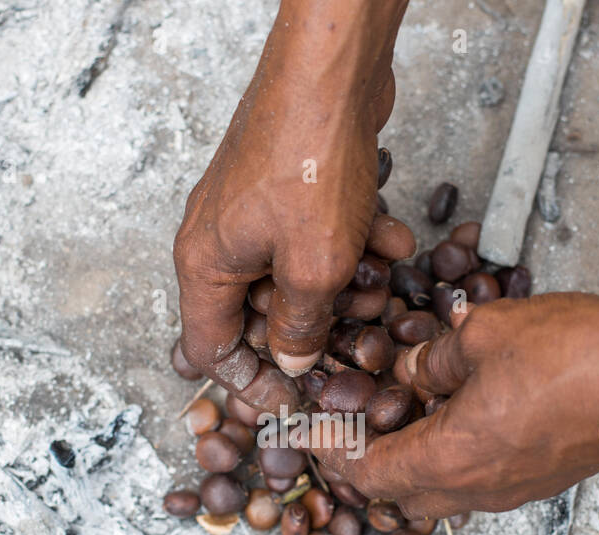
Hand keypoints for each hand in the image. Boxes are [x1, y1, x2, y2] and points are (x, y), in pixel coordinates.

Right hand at [173, 0, 412, 413]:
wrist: (332, 69)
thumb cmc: (308, 158)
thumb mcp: (313, 268)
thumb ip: (299, 323)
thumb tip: (293, 354)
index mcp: (204, 265)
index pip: (209, 350)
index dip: (250, 385)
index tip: (292, 401)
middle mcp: (218, 238)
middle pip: (255, 314)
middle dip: (311, 332)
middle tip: (352, 348)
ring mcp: (252, 209)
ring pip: (295, 274)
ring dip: (344, 288)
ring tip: (383, 289)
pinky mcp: (287, 186)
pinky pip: (316, 235)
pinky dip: (354, 244)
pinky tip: (394, 240)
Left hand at [326, 294, 598, 517]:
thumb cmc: (583, 357)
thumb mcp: (485, 333)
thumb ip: (434, 356)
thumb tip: (411, 367)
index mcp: (451, 459)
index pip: (367, 475)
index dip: (332, 453)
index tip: (312, 432)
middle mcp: (480, 489)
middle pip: (399, 493)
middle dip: (367, 462)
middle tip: (351, 422)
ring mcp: (515, 491)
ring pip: (441, 491)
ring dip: (412, 461)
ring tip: (401, 412)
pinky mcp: (544, 479)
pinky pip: (479, 481)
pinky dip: (452, 457)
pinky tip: (458, 412)